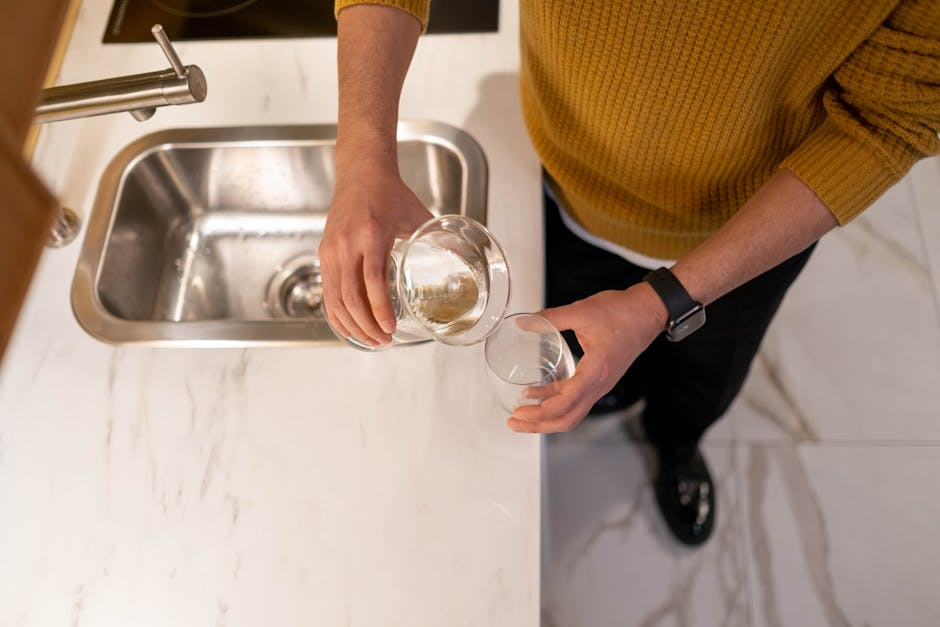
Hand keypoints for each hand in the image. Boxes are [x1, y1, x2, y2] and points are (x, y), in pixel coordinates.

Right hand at [319, 170, 431, 346]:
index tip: (390, 328)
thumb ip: (438, 239)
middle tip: (383, 340)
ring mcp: (332, 249)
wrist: (360, 171)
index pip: (372, 280)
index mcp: (372, 235)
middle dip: (367, 325)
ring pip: (335, 298)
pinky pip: (327, 290)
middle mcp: (347, 244)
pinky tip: (348, 326)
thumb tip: (460, 260)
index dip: (379, 309)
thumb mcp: (418, 215)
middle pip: (351, 297)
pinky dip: (336, 313)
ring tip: (370, 339)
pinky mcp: (325, 252)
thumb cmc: (389, 192)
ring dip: (351, 324)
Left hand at [507, 285, 665, 432]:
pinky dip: (555, 400)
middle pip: (567, 419)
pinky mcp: (598, 378)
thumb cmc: (623, 313)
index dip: (539, 412)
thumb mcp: (581, 312)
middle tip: (515, 422)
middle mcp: (599, 384)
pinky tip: (538, 394)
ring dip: (546, 416)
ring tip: (522, 414)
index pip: (564, 404)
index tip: (519, 412)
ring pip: (572, 412)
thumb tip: (525, 322)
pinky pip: (575, 397)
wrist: (648, 311)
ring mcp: (600, 384)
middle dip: (539, 425)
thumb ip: (551, 318)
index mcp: (595, 371)